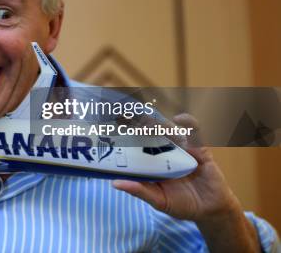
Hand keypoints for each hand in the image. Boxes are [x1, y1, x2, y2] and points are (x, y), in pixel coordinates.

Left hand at [112, 114, 237, 220]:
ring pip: (170, 129)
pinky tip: (180, 120)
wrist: (211, 210)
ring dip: (159, 121)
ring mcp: (182, 148)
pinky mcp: (200, 148)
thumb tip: (115, 183)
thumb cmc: (181, 204)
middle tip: (126, 114)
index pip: (137, 141)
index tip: (113, 121)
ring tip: (148, 119)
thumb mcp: (158, 200)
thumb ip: (140, 191)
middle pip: (152, 131)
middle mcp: (165, 151)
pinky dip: (188, 123)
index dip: (126, 131)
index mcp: (152, 161)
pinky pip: (195, 132)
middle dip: (139, 120)